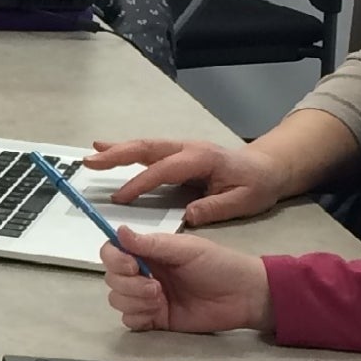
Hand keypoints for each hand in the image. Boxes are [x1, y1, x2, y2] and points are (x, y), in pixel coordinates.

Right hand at [88, 137, 288, 228]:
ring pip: (144, 146)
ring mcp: (182, 148)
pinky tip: (110, 151)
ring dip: (116, 150)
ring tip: (92, 155)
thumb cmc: (257, 185)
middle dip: (117, 155)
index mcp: (201, 159)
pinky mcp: (179, 154)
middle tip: (90, 162)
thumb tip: (188, 214)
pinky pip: (148, 151)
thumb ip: (215, 207)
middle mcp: (187, 149)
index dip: (140, 183)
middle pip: (147, 148)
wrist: (269, 167)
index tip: (119, 198)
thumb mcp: (244, 201)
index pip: (163, 171)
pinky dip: (127, 151)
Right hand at [99, 226, 272, 335]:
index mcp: (149, 252)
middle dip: (128, 284)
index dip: (114, 259)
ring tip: (160, 299)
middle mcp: (144, 273)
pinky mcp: (155, 320)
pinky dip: (137, 317)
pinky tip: (157, 312)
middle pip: (112, 278)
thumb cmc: (219, 265)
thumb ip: (151, 243)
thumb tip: (118, 231)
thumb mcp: (186, 249)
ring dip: (134, 300)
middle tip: (156, 286)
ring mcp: (148, 298)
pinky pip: (130, 321)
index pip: (113, 252)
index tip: (131, 265)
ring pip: (117, 300)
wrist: (243, 297)